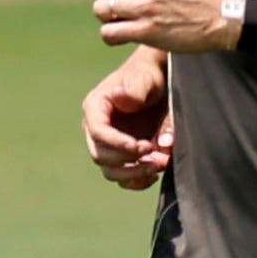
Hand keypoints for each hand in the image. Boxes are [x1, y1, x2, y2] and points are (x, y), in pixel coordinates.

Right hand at [83, 50, 174, 187]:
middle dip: (127, 160)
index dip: (116, 143)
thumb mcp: (144, 78)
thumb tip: (118, 97)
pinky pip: (123, 178)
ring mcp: (109, 145)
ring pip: (111, 171)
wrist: (160, 82)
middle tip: (153, 153)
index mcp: (95, 108)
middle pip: (101, 155)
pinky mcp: (123, 156)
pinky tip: (154, 174)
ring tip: (157, 165)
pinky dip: (137, 181)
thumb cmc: (148, 76)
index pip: (97, 132)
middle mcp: (97, 129)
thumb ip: (133, 90)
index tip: (141, 146)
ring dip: (133, 174)